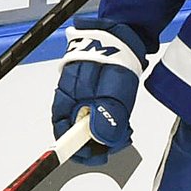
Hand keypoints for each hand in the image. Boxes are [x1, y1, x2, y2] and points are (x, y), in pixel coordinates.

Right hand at [52, 16, 147, 164]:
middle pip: (78, 135)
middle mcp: (70, 103)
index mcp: (66, 104)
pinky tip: (123, 119)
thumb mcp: (112, 93)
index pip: (64, 139)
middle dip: (99, 143)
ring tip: (125, 128)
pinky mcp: (93, 94)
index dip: (82, 152)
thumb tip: (103, 141)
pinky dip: (110, 120)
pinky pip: (98, 115)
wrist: (121, 35)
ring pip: (90, 126)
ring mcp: (81, 98)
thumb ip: (107, 118)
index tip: (101, 155)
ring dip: (107, 132)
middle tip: (121, 139)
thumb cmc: (112, 60)